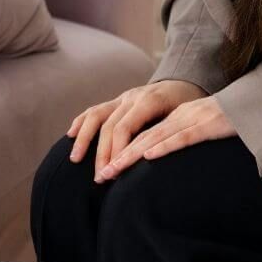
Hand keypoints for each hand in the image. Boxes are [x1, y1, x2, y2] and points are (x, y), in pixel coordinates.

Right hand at [67, 80, 208, 180]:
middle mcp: (132, 97)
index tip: (113, 173)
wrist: (188, 83)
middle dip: (102, 154)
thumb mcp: (187, 119)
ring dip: (84, 138)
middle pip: (109, 126)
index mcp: (149, 101)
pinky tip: (70, 134)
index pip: (124, 128)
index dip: (116, 151)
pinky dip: (81, 121)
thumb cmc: (191, 106)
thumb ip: (170, 134)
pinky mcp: (118, 100)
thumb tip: (156, 159)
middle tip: (100, 179)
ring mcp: (123, 97)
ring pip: (96, 116)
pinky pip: (95, 109)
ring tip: (75, 159)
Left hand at [96, 96, 236, 181]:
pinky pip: (183, 137)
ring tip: (113, 170)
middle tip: (100, 176)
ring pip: (156, 137)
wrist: (261, 102)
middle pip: (142, 136)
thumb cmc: (234, 121)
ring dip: (132, 155)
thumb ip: (185, 141)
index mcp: (177, 116)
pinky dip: (164, 146)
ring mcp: (194, 118)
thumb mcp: (204, 130)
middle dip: (118, 156)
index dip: (120, 151)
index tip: (103, 169)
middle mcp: (180, 115)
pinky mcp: (211, 124)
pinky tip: (149, 156)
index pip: (142, 134)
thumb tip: (166, 162)